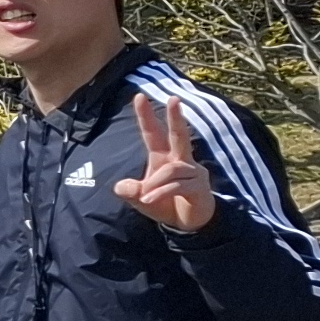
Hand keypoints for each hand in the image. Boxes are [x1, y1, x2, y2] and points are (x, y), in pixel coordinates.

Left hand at [109, 92, 214, 233]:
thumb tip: (120, 186)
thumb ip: (130, 192)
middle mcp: (180, 160)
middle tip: (174, 98)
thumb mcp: (142, 199)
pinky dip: (161, 192)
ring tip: (146, 197)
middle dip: (176, 117)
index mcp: (163, 158)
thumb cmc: (165, 205)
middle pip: (179, 135)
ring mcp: (193, 172)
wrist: (188, 224)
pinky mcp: (199, 186)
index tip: (139, 96)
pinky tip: (150, 199)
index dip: (146, 116)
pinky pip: (177, 185)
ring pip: (170, 170)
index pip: (153, 133)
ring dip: (154, 184)